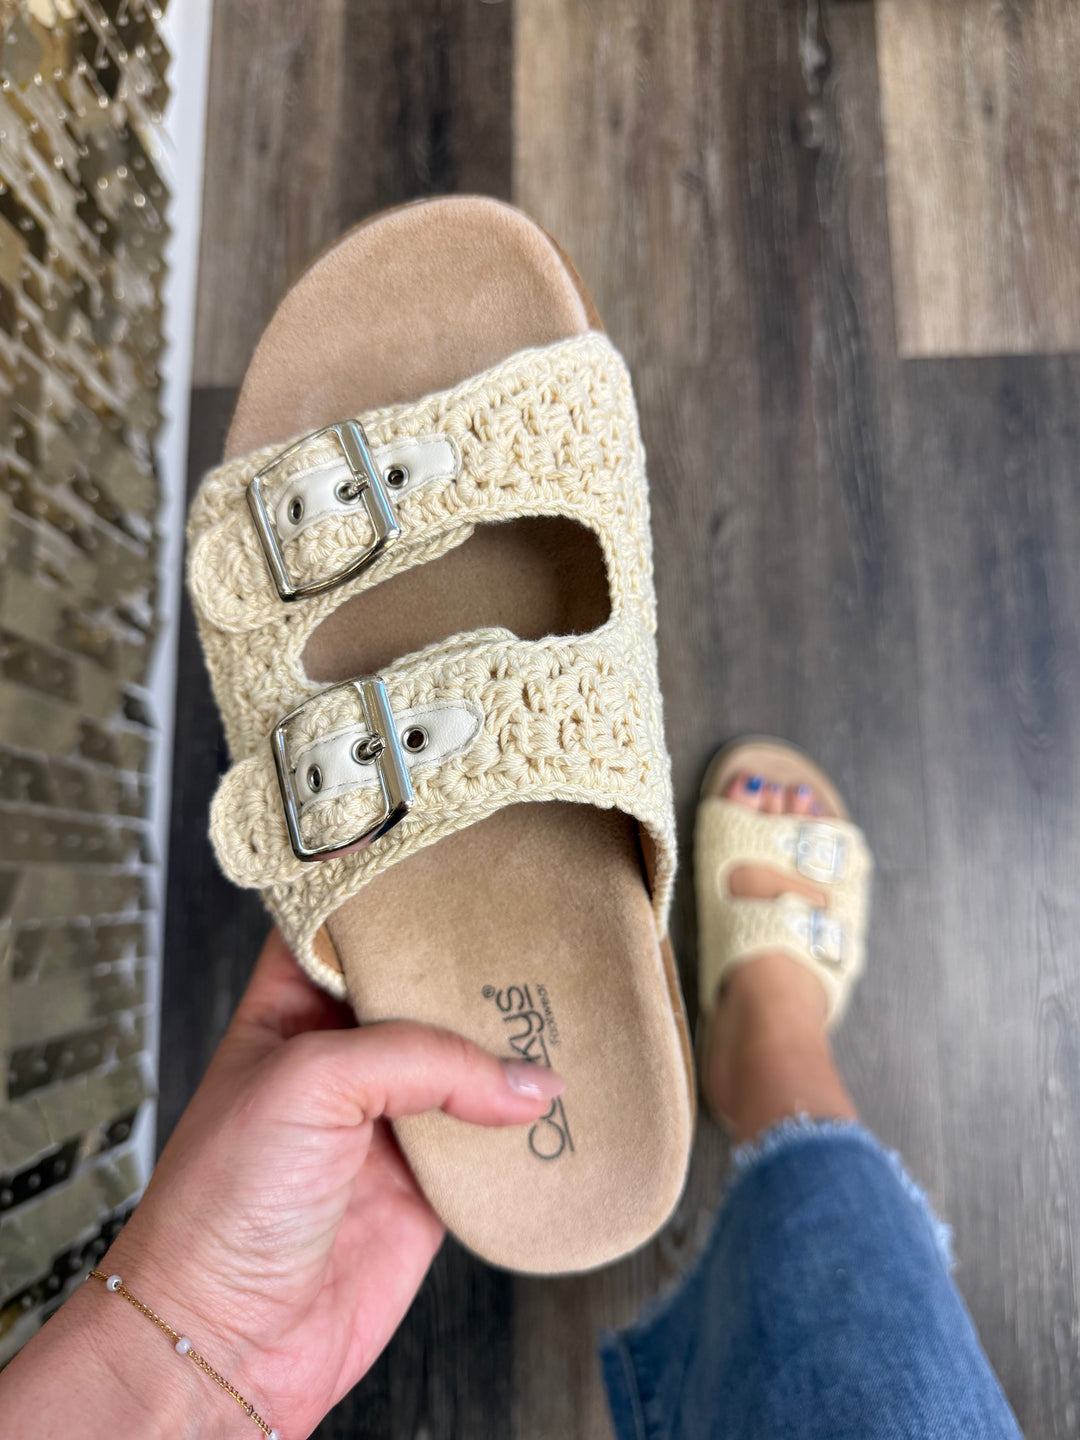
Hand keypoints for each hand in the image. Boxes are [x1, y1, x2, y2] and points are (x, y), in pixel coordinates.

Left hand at [6, 928, 563, 1439]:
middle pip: (425, 986)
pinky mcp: (428, 1182)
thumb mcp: (307, 1084)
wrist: (227, 1343)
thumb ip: (419, 1060)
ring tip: (566, 1001)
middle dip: (476, 963)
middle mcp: (344, 1054)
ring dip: (512, 1043)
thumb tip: (520, 1079)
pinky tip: (559, 1098)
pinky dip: (528, 1123)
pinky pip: (492, 1140)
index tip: (456, 853)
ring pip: (468, 1060)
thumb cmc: (218, 1205)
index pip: (348, 923)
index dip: (396, 888)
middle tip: (537, 925)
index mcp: (292, 1006)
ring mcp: (388, 1117)